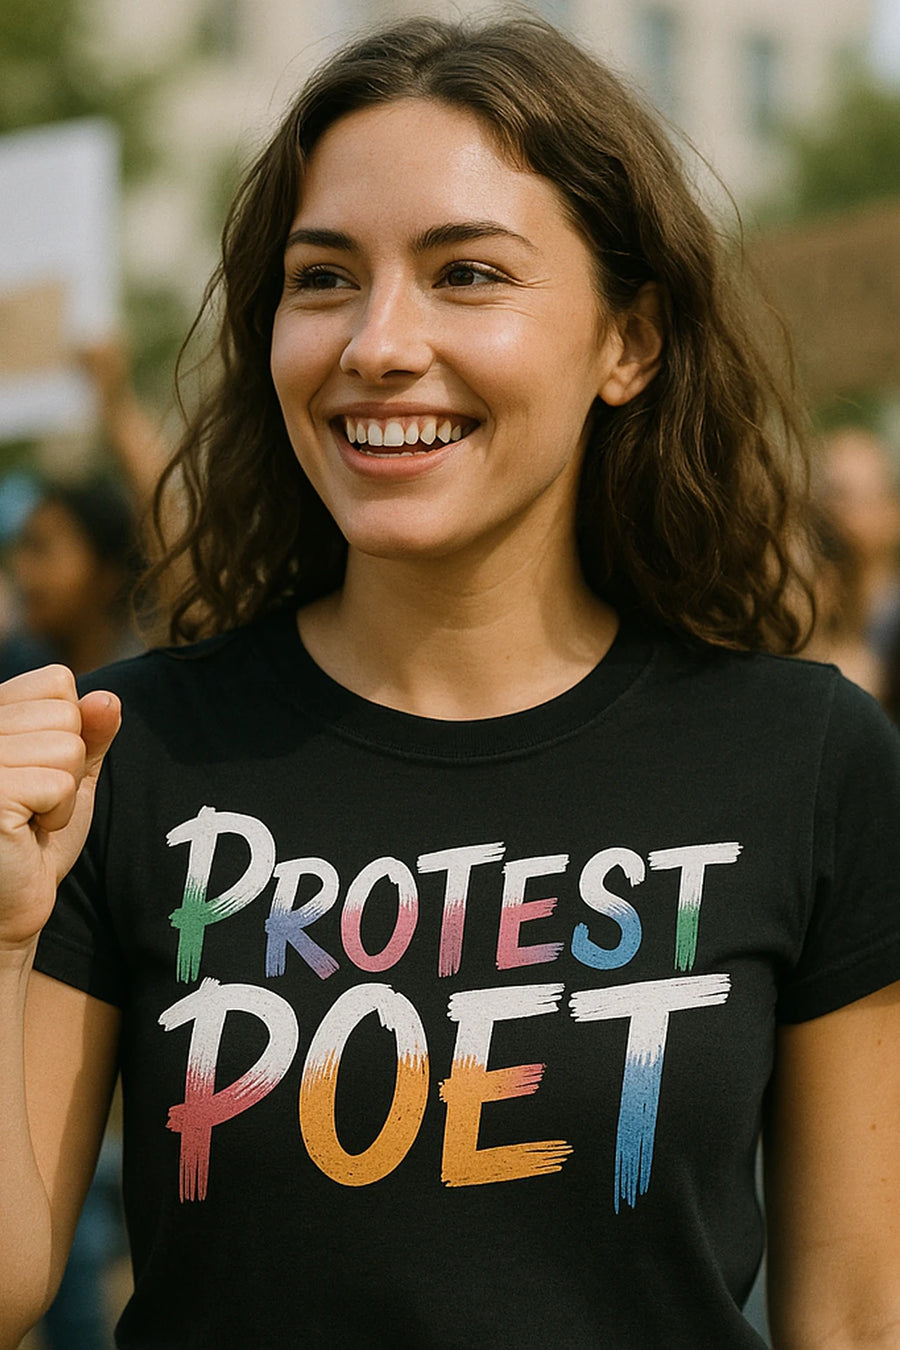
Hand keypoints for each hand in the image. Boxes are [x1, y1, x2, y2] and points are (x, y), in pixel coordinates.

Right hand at [0, 666, 119, 950]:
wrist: (6, 910)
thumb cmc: (33, 842)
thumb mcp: (70, 775)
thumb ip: (90, 732)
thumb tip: (107, 698)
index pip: (55, 681)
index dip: (68, 730)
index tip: (38, 772)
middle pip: (65, 713)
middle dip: (68, 765)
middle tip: (33, 804)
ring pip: (67, 747)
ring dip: (64, 794)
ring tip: (28, 819)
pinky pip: (60, 783)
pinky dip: (57, 815)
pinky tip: (25, 834)